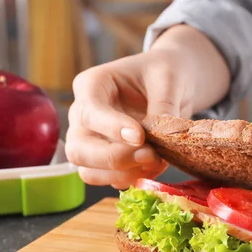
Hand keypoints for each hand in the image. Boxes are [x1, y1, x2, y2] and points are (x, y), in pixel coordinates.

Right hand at [65, 48, 194, 188]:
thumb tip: (161, 137)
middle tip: (149, 154)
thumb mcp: (169, 78)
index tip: (140, 137)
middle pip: (78, 149)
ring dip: (122, 173)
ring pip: (89, 172)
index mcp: (92, 85)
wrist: (173, 85)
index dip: (111, 128)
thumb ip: (163, 105)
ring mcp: (92, 141)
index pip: (89, 112)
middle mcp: (83, 116)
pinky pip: (111, 179)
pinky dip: (133, 177)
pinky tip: (156, 164)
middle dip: (112, 158)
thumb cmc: (164, 73)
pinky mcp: (108, 160)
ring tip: (156, 160)